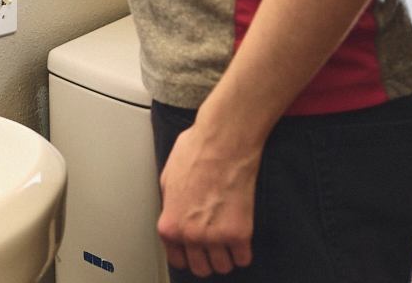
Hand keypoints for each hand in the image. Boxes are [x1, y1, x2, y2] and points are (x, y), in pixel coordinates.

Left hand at [156, 119, 260, 275]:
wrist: (223, 143)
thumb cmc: (196, 151)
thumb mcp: (167, 177)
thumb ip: (170, 204)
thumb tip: (174, 211)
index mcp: (170, 224)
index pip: (177, 260)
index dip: (187, 254)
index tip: (195, 251)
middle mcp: (190, 235)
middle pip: (201, 268)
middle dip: (207, 257)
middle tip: (214, 244)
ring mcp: (215, 237)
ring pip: (223, 267)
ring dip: (226, 255)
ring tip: (228, 239)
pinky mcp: (239, 234)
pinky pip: (243, 259)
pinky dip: (244, 250)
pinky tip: (242, 237)